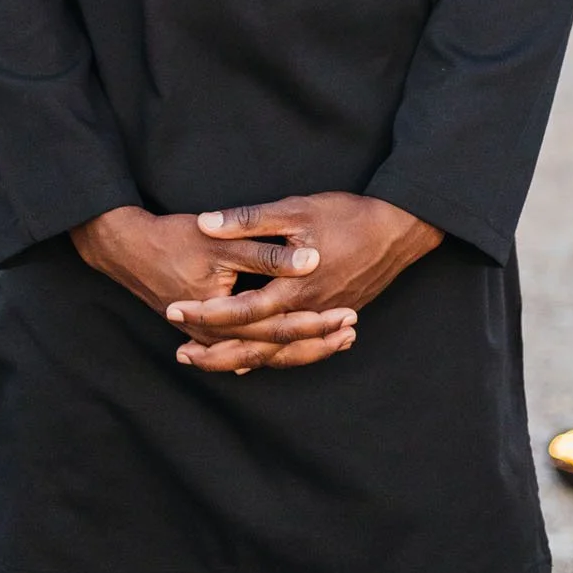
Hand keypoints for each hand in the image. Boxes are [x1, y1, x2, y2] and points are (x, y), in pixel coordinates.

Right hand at [70, 205, 357, 370]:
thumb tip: (312, 259)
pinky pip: (251, 348)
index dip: (318, 323)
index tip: (350, 315)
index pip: (282, 327)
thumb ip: (267, 252)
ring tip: (339, 340)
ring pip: (266, 353)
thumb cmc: (173, 240)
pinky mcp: (211, 331)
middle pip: (278, 347)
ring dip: (303, 348)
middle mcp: (221, 335)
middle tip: (353, 331)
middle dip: (317, 342)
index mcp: (227, 314)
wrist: (127, 250)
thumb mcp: (221, 241)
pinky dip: (278, 346)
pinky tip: (301, 344)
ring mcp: (214, 337)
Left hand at [167, 193, 442, 373]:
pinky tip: (253, 361)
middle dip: (216, 351)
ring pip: (276, 353)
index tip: (174, 311)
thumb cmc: (347, 216)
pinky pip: (297, 349)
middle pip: (255, 345)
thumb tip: (207, 223)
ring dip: (241, 359)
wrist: (398, 230)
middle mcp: (306, 312)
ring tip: (207, 362)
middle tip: (180, 354)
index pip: (240, 310)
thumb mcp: (295, 210)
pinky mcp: (332, 317)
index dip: (205, 312)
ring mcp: (321, 318)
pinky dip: (272, 358)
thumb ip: (249, 220)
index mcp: (293, 288)